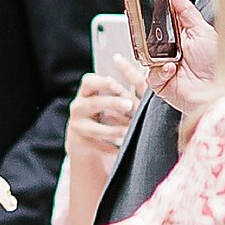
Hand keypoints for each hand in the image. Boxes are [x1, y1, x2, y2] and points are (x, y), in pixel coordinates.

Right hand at [65, 61, 142, 182]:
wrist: (86, 141)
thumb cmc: (104, 115)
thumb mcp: (109, 100)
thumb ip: (121, 92)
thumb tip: (146, 76)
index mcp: (86, 93)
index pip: (88, 82)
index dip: (102, 82)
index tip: (118, 85)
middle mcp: (78, 107)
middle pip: (93, 103)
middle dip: (112, 103)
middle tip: (129, 105)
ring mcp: (78, 126)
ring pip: (94, 129)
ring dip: (113, 130)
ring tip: (129, 131)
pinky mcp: (81, 144)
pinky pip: (98, 146)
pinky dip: (112, 148)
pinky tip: (123, 147)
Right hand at [150, 0, 215, 128]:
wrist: (223, 90)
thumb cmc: (218, 63)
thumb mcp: (202, 30)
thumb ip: (185, 9)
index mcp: (180, 36)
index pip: (160, 21)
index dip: (152, 13)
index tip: (147, 1)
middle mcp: (170, 52)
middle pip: (148, 38)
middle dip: (149, 33)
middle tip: (153, 29)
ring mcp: (164, 68)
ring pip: (145, 56)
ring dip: (156, 54)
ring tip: (171, 55)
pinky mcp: (161, 84)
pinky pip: (150, 75)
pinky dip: (160, 71)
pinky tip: (172, 69)